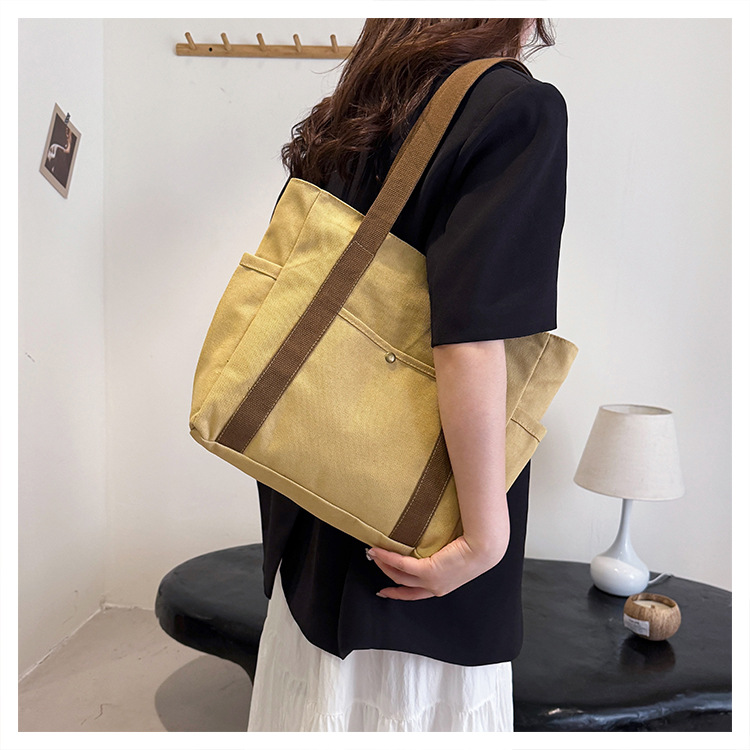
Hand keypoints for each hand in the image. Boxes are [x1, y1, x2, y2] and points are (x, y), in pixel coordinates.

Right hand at [367, 534, 506, 599]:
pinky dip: (386, 557)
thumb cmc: (478, 545)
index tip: (386, 590)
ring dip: (383, 565)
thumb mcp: (460, 553)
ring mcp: (431, 581)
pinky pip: (400, 564)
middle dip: (387, 577)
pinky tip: (377, 550)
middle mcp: (437, 587)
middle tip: (375, 563)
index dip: (400, 593)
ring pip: (399, 576)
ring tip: (373, 553)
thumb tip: (437, 541)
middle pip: (404, 585)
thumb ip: (445, 552)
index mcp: (445, 585)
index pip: (417, 593)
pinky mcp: (427, 571)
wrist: (485, 546)